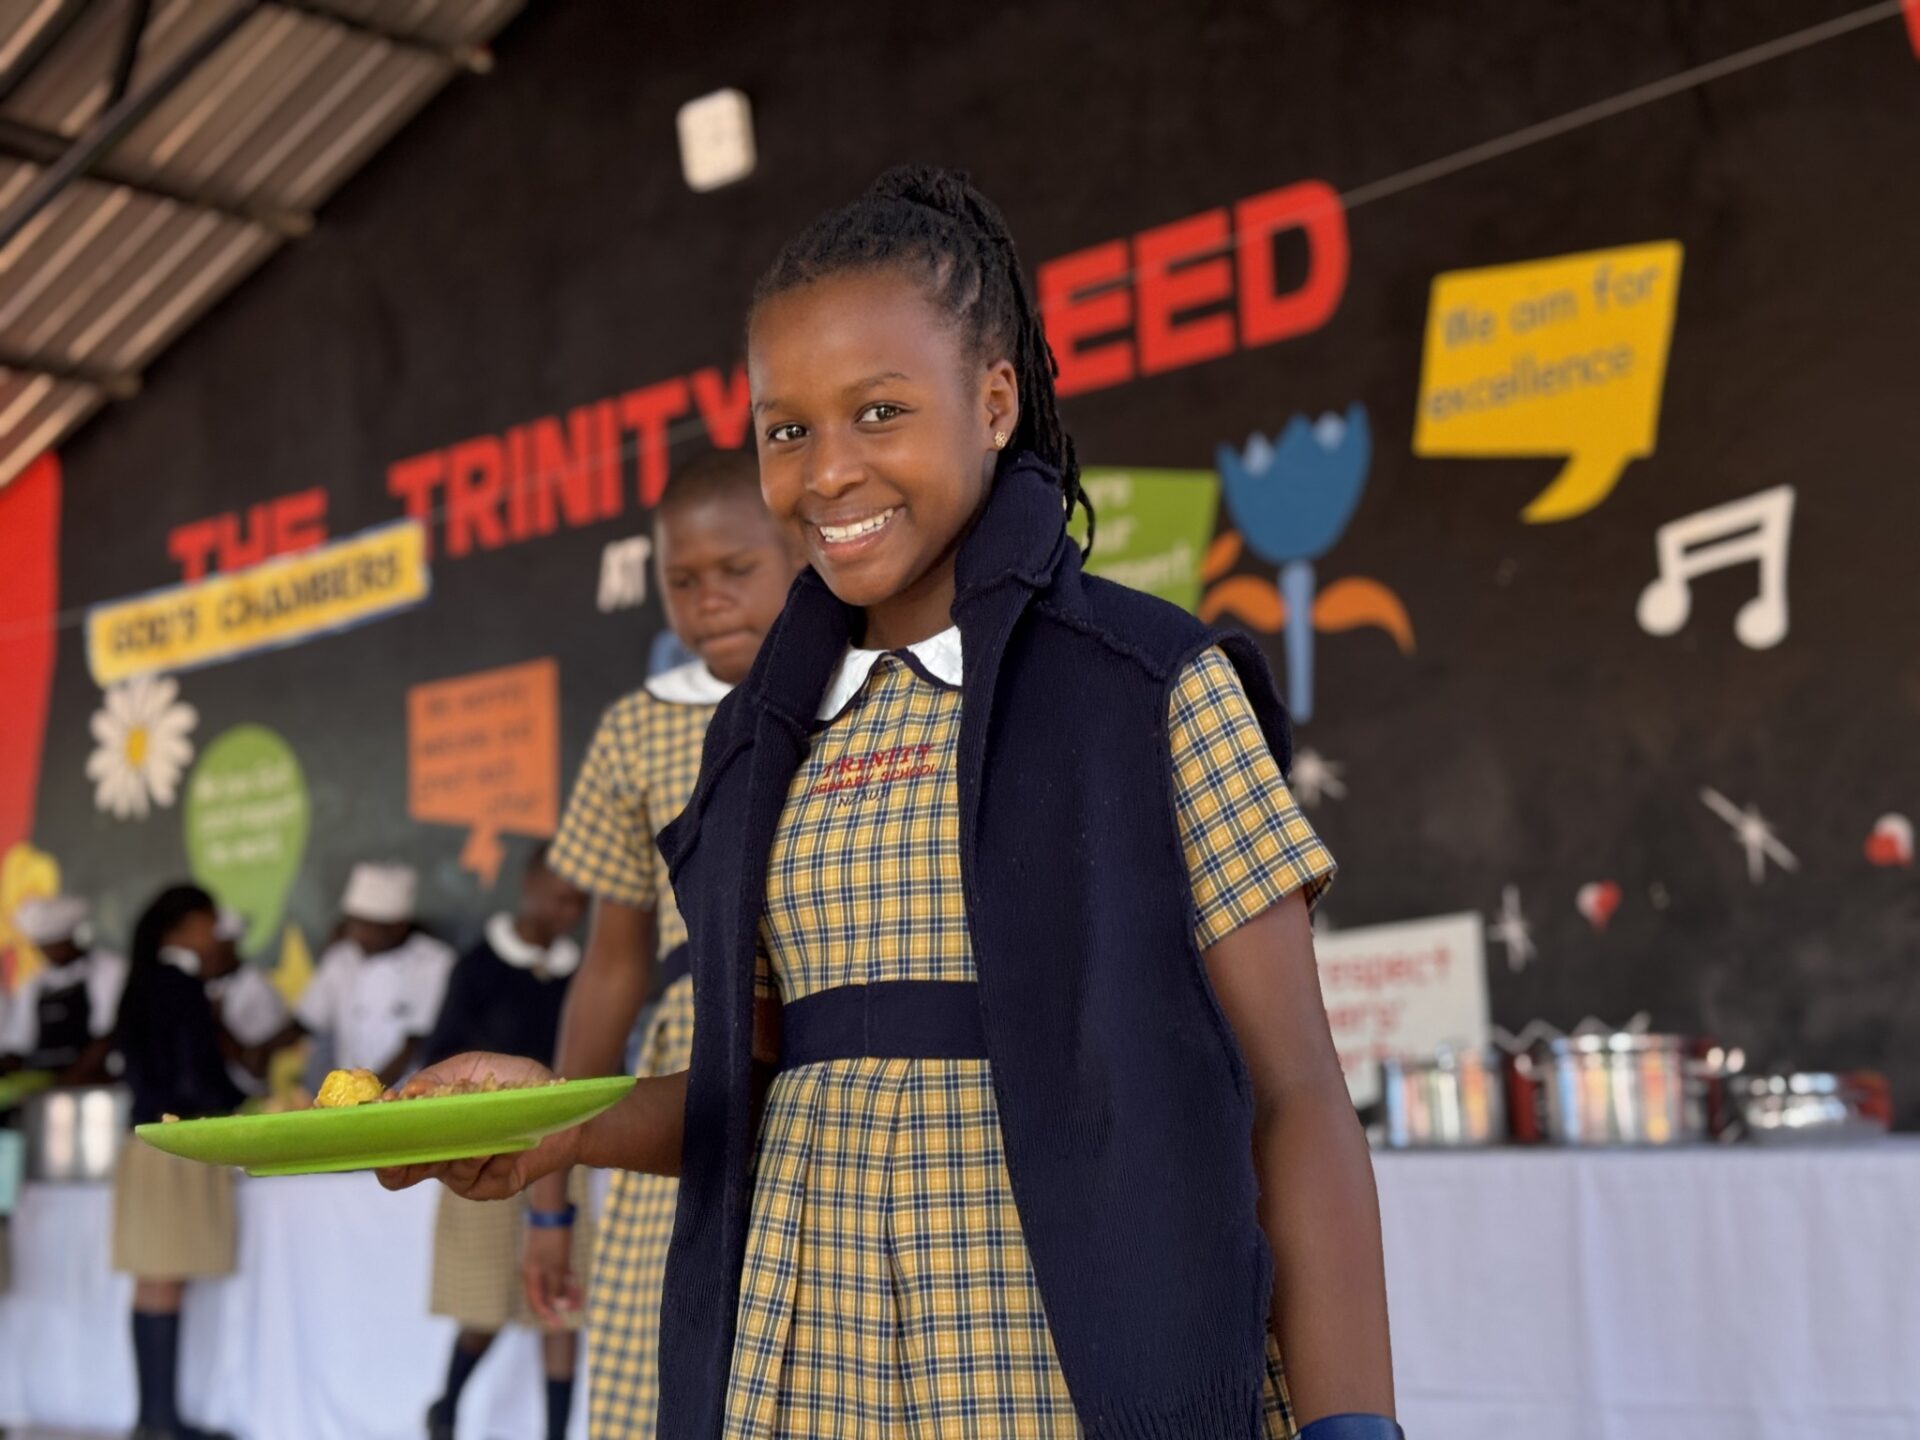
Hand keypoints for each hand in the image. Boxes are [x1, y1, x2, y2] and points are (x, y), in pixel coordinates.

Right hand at [376, 1052, 577, 1197]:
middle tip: (396, 1156)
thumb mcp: (472, 1069)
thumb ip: (436, 1078)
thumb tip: (404, 1093)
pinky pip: (482, 1177)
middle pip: (400, 1174)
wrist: (563, 1103)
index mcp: (431, 1129)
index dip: (378, 1140)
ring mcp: (466, 1175)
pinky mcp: (492, 1186)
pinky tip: (511, 1144)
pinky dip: (497, 1157)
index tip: (374, 1125)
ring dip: (466, 1150)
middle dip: (396, 1165)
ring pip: (448, 1171)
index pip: (391, 1145)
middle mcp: (442, 1156)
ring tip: (485, 1137)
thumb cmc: (516, 1083)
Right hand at [521, 1222, 583, 1327]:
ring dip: (565, 1290)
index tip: (560, 1324)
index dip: (548, 1315)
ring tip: (580, 1296)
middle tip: (577, 1308)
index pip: (537, 1303)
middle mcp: (533, 1271)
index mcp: (531, 1276)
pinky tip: (575, 1281)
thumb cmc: (553, 1239)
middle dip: (560, 1303)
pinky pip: (556, 1271)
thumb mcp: (557, 1266)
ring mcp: (540, 1261)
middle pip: (545, 1294)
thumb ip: (556, 1287)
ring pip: (552, 1282)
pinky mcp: (548, 1252)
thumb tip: (559, 1306)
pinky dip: (565, 1278)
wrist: (551, 1210)